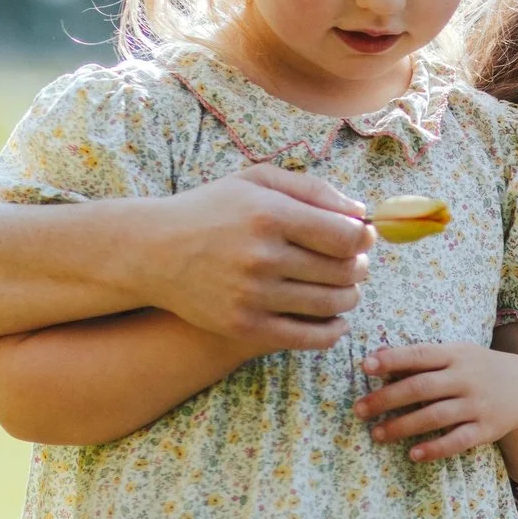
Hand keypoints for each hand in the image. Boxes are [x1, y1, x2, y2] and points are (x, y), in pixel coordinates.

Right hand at [139, 166, 373, 352]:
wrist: (152, 252)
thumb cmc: (212, 210)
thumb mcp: (256, 181)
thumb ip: (312, 190)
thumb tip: (360, 214)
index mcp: (270, 214)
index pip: (346, 236)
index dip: (365, 239)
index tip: (364, 239)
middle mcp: (262, 256)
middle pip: (343, 271)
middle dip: (359, 268)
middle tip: (356, 264)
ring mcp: (252, 296)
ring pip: (331, 305)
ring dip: (349, 297)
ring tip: (345, 289)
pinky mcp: (244, 327)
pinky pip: (309, 337)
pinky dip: (333, 331)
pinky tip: (336, 321)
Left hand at [356, 343, 517, 461]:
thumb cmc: (479, 368)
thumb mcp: (457, 354)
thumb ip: (421, 357)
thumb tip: (378, 358)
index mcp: (456, 355)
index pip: (421, 355)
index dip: (393, 360)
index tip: (366, 366)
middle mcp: (466, 379)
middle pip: (422, 388)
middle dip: (387, 398)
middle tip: (359, 409)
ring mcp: (477, 405)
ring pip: (435, 416)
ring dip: (403, 426)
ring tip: (377, 434)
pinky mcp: (487, 430)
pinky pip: (458, 441)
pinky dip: (435, 448)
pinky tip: (413, 454)